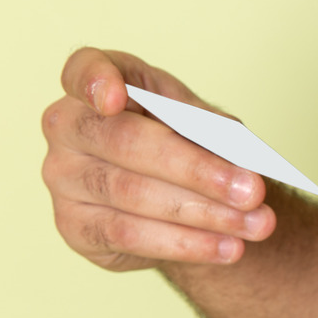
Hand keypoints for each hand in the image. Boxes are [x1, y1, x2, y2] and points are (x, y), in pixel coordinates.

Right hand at [41, 48, 275, 270]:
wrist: (179, 191)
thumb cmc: (183, 139)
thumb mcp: (200, 122)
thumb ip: (212, 129)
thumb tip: (236, 158)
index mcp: (98, 85)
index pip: (81, 70)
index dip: (94, 80)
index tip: (115, 97)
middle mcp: (68, 126)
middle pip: (126, 142)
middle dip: (197, 170)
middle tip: (252, 191)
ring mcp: (62, 177)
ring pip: (133, 194)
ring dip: (204, 214)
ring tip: (255, 225)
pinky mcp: (74, 226)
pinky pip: (129, 235)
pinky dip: (186, 243)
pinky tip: (226, 247)